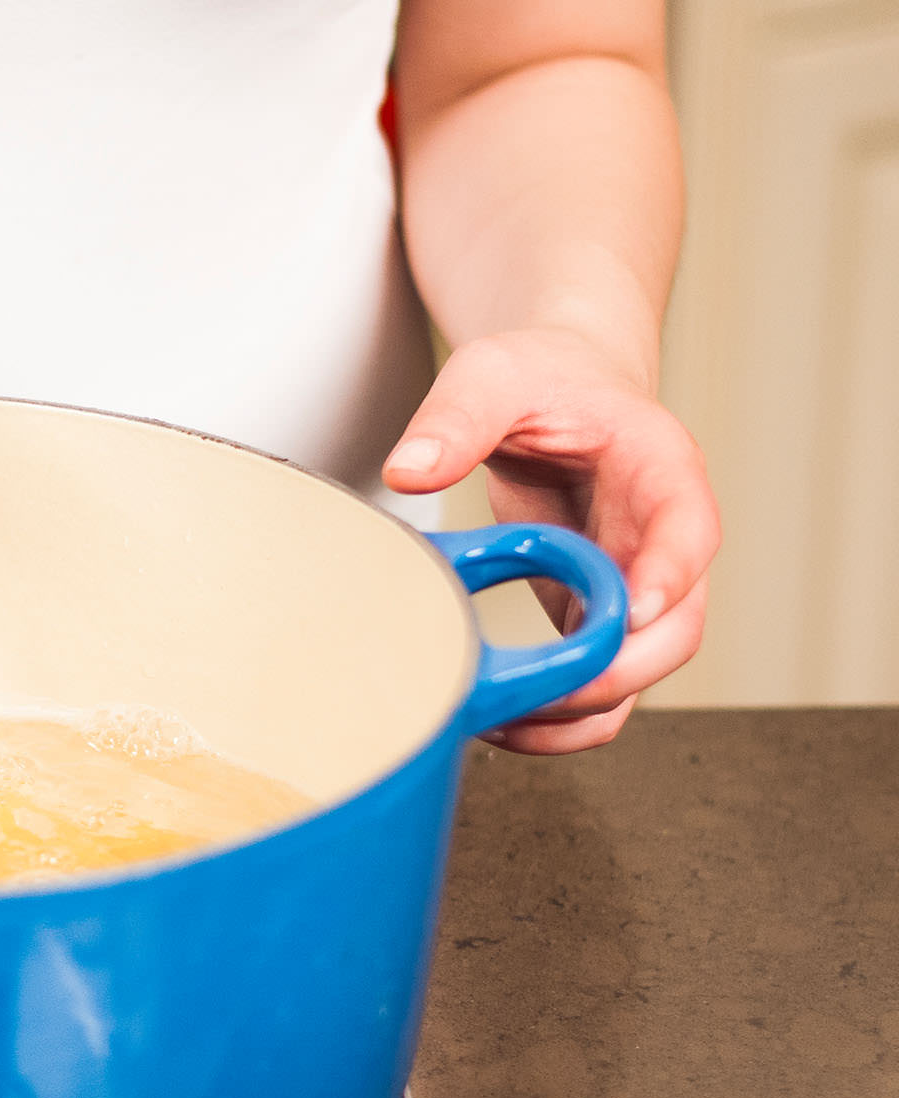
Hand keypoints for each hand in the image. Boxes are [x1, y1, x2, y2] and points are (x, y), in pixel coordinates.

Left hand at [382, 326, 719, 754]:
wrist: (556, 385)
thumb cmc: (540, 375)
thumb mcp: (492, 375)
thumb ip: (455, 418)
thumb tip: (409, 469)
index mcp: (659, 470)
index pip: (687, 530)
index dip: (669, 576)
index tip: (631, 614)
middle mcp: (662, 538)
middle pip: (678, 626)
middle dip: (620, 669)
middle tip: (548, 692)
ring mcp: (636, 583)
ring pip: (642, 669)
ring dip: (587, 708)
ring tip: (510, 722)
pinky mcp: (596, 611)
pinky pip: (597, 678)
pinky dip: (560, 712)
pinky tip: (503, 719)